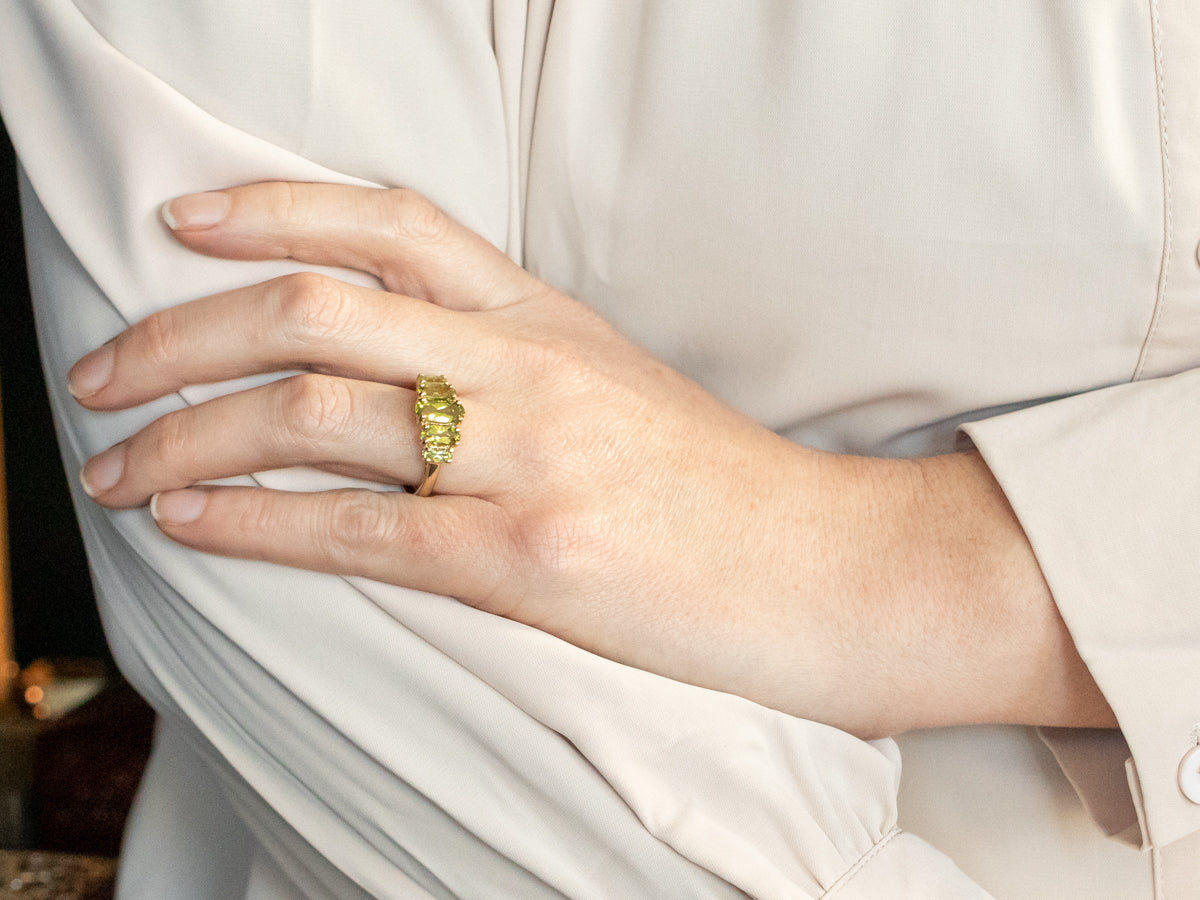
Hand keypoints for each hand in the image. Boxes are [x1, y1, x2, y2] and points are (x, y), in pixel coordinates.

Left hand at [70, 183, 1114, 736]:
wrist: (827, 567)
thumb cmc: (719, 489)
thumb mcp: (615, 389)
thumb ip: (511, 363)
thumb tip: (396, 374)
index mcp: (548, 319)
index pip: (390, 224)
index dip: (271, 209)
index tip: (184, 224)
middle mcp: (527, 367)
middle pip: (315, 310)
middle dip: (179, 334)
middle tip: (103, 370)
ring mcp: (526, 457)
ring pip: (311, 412)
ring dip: (185, 433)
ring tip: (114, 463)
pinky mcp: (526, 558)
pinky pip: (353, 529)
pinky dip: (250, 522)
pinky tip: (185, 521)